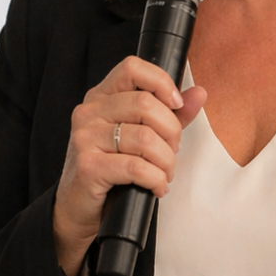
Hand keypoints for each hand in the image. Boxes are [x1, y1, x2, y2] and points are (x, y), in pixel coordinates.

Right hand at [53, 56, 206, 275]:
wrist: (77, 208)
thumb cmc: (111, 169)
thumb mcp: (140, 137)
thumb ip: (170, 114)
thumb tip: (198, 93)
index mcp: (101, 97)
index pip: (132, 68)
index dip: (161, 82)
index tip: (176, 105)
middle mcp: (89, 112)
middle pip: (145, 104)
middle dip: (171, 132)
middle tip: (172, 152)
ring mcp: (85, 138)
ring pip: (145, 138)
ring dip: (166, 161)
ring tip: (164, 173)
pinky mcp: (88, 166)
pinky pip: (136, 167)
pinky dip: (156, 179)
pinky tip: (157, 187)